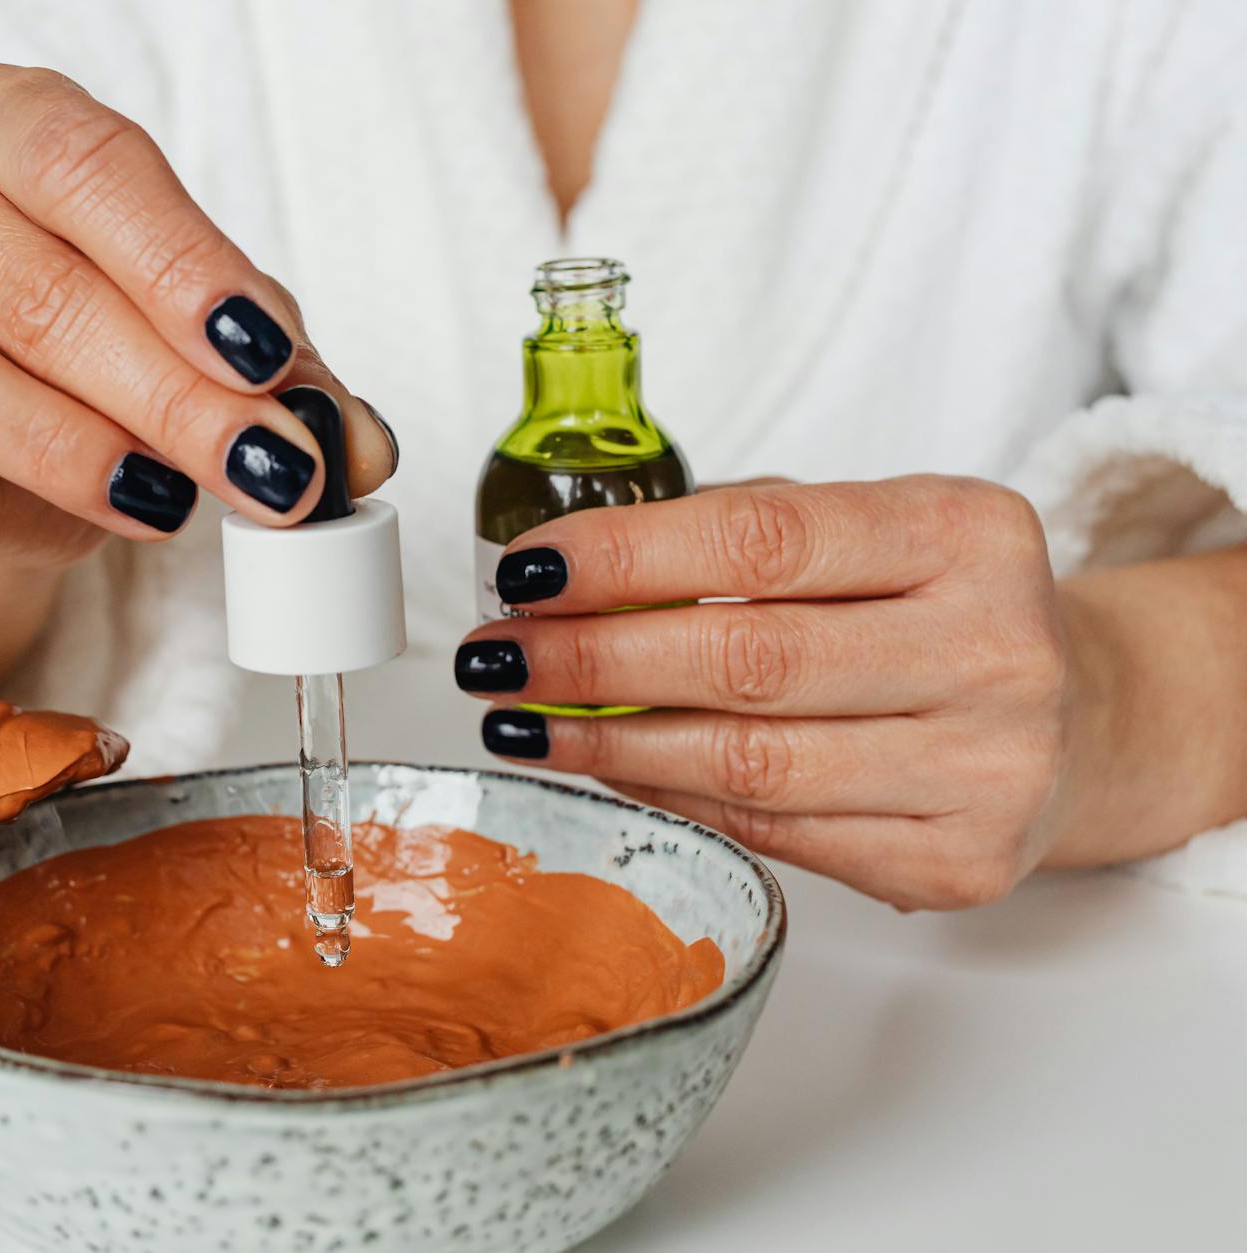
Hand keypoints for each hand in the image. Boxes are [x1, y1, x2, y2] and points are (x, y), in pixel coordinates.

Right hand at [0, 63, 392, 565]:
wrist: (22, 444)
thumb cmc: (120, 365)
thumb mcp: (215, 356)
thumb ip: (284, 386)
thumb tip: (355, 450)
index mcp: (16, 127)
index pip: (100, 176)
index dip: (190, 272)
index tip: (275, 367)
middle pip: (37, 285)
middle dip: (171, 393)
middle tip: (272, 472)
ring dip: (57, 445)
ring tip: (161, 506)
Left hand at [456, 476, 1093, 909]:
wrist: (1073, 714)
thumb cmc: (935, 608)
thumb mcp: (870, 532)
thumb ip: (739, 538)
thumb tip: (565, 575)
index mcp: (968, 534)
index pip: (763, 538)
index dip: (626, 557)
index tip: (526, 569)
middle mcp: (995, 651)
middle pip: (749, 661)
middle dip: (593, 660)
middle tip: (497, 655)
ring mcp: (986, 768)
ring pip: (751, 764)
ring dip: (609, 745)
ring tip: (523, 721)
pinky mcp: (959, 859)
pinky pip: (774, 832)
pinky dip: (672, 799)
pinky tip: (607, 771)